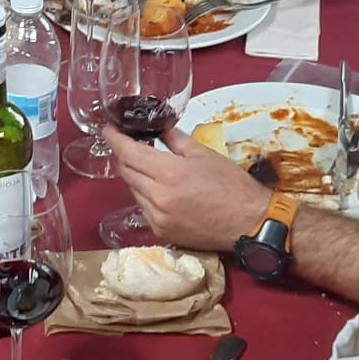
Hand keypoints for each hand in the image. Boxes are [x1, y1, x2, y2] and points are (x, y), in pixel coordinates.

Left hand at [107, 126, 268, 250]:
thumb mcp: (203, 154)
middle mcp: (158, 198)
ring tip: (151, 167)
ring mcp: (157, 217)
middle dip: (125, 156)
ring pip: (133, 190)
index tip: (109, 129)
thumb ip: (174, 139)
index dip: (114, 139)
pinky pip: (143, 208)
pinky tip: (161, 190)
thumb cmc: (232, 186)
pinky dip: (146, 196)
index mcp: (168, 174)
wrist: (249, 223)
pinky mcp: (161, 232)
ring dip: (137, 177)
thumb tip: (155, 128)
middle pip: (126, 172)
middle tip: (130, 144)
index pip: (128, 153)